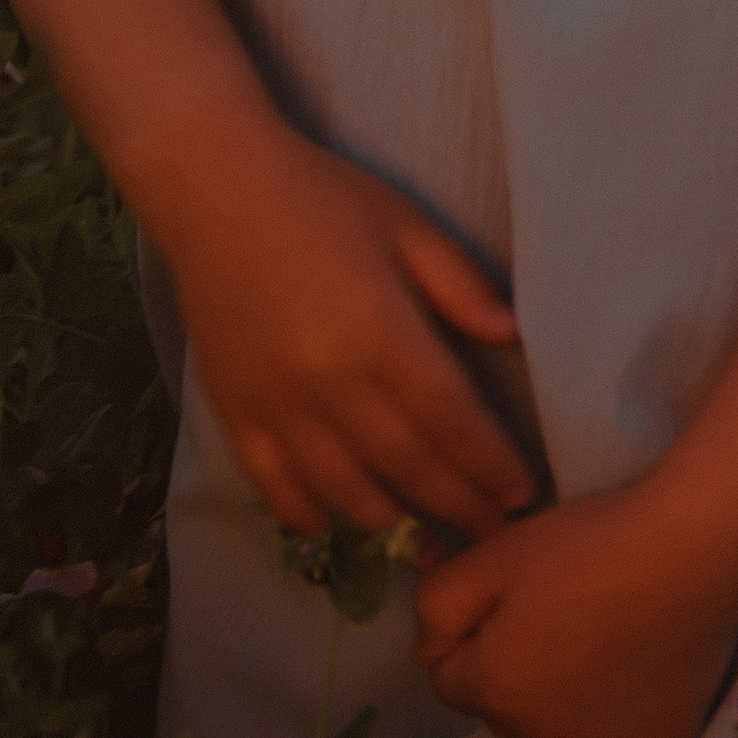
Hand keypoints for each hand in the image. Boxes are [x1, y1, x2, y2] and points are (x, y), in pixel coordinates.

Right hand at [158, 125, 537, 540]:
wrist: (214, 190)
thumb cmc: (323, 198)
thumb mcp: (405, 223)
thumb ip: (460, 283)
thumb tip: (512, 336)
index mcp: (381, 331)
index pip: (451, 420)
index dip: (490, 465)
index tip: (524, 493)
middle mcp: (329, 383)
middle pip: (408, 467)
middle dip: (460, 506)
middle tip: (498, 534)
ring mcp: (276, 407)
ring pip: (347, 492)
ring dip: (397, 527)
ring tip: (436, 547)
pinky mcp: (235, 416)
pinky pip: (277, 489)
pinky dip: (313, 516)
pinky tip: (343, 527)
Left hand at [413, 488, 737, 737]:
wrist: (694, 553)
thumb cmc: (590, 545)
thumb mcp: (496, 554)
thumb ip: (438, 604)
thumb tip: (430, 647)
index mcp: (494, 691)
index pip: (448, 676)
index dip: (473, 631)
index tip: (513, 595)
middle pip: (503, 707)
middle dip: (514, 666)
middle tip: (560, 607)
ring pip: (554, 731)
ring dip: (562, 697)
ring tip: (600, 633)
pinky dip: (612, 719)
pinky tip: (632, 670)